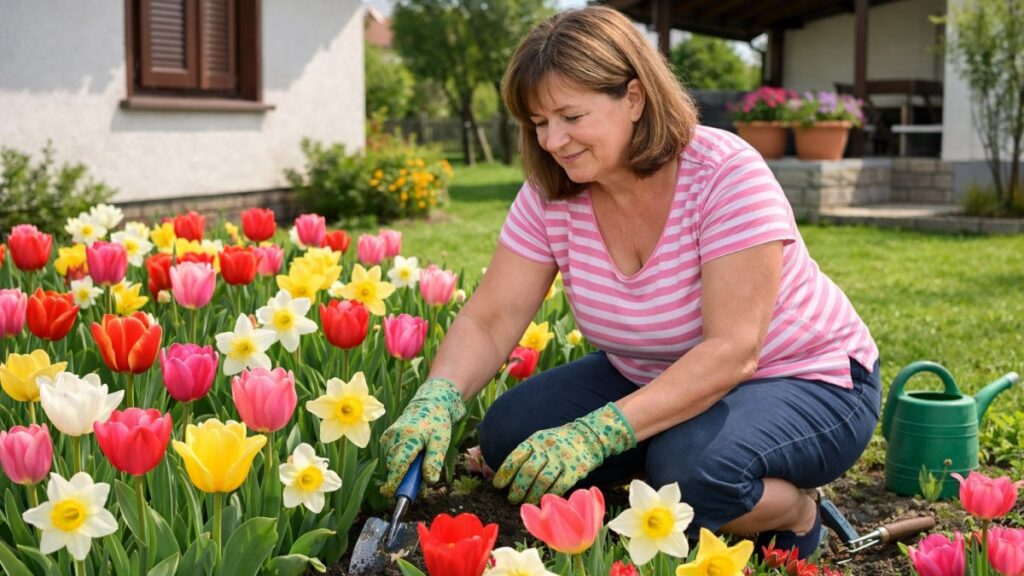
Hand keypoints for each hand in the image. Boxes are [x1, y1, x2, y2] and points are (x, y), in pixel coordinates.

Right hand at [380, 378, 465, 495]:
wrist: (430, 404)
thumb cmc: (437, 423)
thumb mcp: (441, 442)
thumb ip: (434, 461)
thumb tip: (429, 481)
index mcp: (408, 437)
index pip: (398, 464)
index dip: (394, 481)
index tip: (390, 493)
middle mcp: (394, 437)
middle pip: (394, 466)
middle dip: (404, 479)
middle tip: (421, 485)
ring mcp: (388, 437)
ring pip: (393, 462)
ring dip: (404, 469)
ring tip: (421, 462)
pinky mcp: (387, 438)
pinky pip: (391, 456)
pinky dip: (401, 460)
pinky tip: (413, 455)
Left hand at [493, 402, 635, 503]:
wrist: (588, 437)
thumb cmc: (557, 443)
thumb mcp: (540, 440)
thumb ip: (526, 454)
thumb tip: (506, 474)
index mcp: (535, 441)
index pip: (516, 457)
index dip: (505, 472)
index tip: (498, 485)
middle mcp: (547, 449)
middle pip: (527, 472)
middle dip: (517, 488)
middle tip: (512, 498)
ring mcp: (561, 460)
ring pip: (542, 482)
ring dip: (531, 496)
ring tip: (526, 503)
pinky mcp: (574, 471)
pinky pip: (558, 487)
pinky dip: (549, 496)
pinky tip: (543, 502)